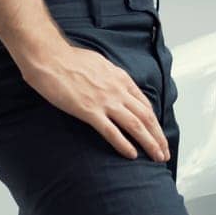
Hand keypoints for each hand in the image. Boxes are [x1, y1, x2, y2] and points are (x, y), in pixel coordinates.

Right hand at [21, 44, 169, 162]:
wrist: (50, 57)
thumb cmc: (70, 59)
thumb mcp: (100, 65)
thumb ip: (111, 78)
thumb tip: (115, 86)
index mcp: (121, 79)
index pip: (145, 104)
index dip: (155, 123)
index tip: (159, 136)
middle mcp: (118, 90)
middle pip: (146, 117)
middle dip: (158, 137)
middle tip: (165, 153)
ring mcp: (105, 101)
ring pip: (135, 125)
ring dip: (149, 143)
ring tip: (157, 157)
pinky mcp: (89, 110)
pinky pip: (111, 131)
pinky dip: (124, 144)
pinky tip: (132, 155)